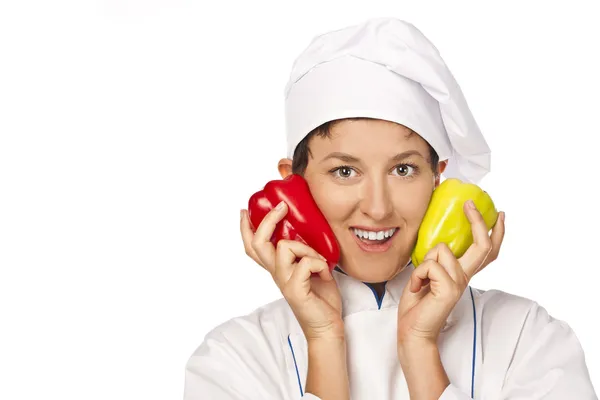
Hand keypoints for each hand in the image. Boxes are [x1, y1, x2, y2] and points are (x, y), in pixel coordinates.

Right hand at [240, 202, 343, 340]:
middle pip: (258, 243)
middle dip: (268, 220)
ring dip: (306, 248)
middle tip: (281, 208)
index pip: (253, 247)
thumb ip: (306, 252)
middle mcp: (276, 274)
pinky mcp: (295, 290)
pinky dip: (319, 264)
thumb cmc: (322, 298)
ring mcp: (284, 282)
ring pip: (284, 247)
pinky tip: (324, 274)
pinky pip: (305, 264)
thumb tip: (311, 230)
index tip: (245, 211)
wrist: (327, 326)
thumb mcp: (312, 267)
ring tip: (318, 260)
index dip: (246, 228)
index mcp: (278, 268)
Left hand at [397, 201, 505, 347]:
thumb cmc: (417, 303)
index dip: (495, 233)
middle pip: (483, 246)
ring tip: (419, 281)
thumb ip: (436, 260)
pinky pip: (430, 265)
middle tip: (470, 204)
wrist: (413, 330)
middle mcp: (464, 277)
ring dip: (423, 263)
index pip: (486, 252)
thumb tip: (438, 242)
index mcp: (461, 273)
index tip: (498, 214)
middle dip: (478, 221)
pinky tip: (417, 288)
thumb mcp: (427, 274)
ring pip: (441, 249)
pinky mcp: (450, 289)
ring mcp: (459, 283)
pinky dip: (417, 274)